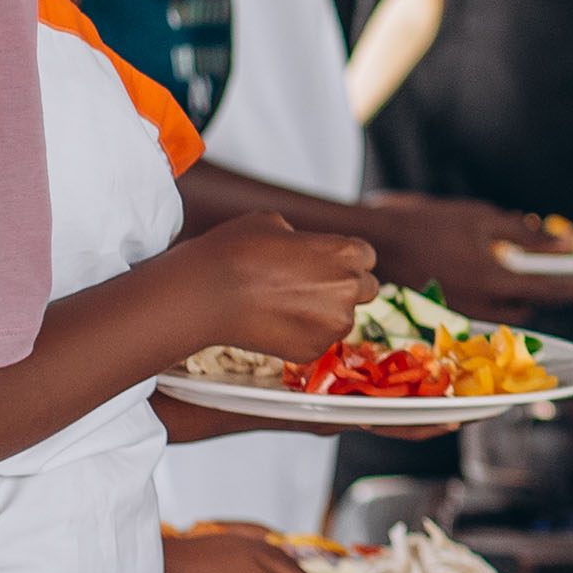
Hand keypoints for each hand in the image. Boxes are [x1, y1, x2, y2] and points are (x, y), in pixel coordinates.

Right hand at [174, 213, 379, 361]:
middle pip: (366, 288)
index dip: (345, 258)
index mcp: (346, 252)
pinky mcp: (313, 350)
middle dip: (345, 286)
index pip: (367, 256)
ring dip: (325, 312)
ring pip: (342, 318)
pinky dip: (304, 334)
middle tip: (311, 285)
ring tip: (285, 303)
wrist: (206, 294)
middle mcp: (348, 289)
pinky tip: (274, 321)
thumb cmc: (235, 251)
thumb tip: (305, 247)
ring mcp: (333, 324)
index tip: (327, 262)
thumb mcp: (274, 223)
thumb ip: (304, 237)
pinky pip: (319, 341)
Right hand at [357, 193, 572, 317]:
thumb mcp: (483, 219)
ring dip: (517, 295)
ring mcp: (463, 315)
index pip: (547, 290)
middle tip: (556, 273)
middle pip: (527, 307)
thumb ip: (526, 234)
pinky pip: (482, 311)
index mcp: (493, 280)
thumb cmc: (429, 223)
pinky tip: (486, 274)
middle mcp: (480, 306)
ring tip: (517, 270)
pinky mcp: (447, 316)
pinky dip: (493, 296)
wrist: (376, 242)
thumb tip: (562, 243)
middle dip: (543, 292)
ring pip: (504, 312)